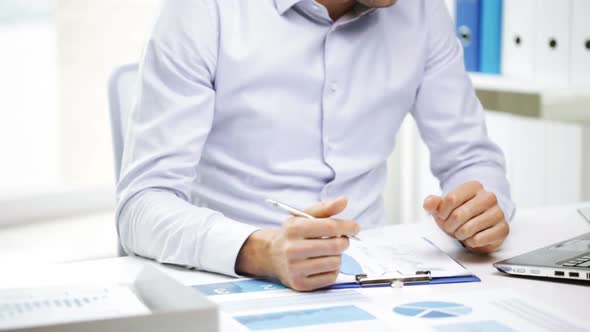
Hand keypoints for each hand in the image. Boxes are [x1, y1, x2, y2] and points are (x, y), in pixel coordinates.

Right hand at [235, 197, 359, 290]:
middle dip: (345, 241)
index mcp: (293, 228)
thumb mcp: (303, 217)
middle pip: (335, 246)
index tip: (355, 227)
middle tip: (343, 240)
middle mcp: (292, 249)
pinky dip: (333, 269)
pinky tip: (323, 263)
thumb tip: (344, 200)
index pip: (330, 227)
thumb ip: (325, 208)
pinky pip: (331, 277)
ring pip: (335, 262)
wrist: (271, 256)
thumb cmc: (292, 234)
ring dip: (338, 256)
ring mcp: (295, 269)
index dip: (347, 226)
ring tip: (329, 252)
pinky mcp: (301, 284)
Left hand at [423, 181, 508, 253]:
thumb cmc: (460, 215)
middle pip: (458, 215)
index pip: (451, 199)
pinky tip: (474, 236)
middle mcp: (489, 197)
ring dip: (459, 234)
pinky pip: (478, 240)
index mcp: (474, 186)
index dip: (442, 212)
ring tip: (462, 231)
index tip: (443, 215)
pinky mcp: (503, 229)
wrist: (477, 227)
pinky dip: (471, 242)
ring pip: (468, 229)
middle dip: (449, 225)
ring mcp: (498, 213)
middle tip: (452, 226)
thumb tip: (428, 203)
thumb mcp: (443, 207)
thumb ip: (433, 203)